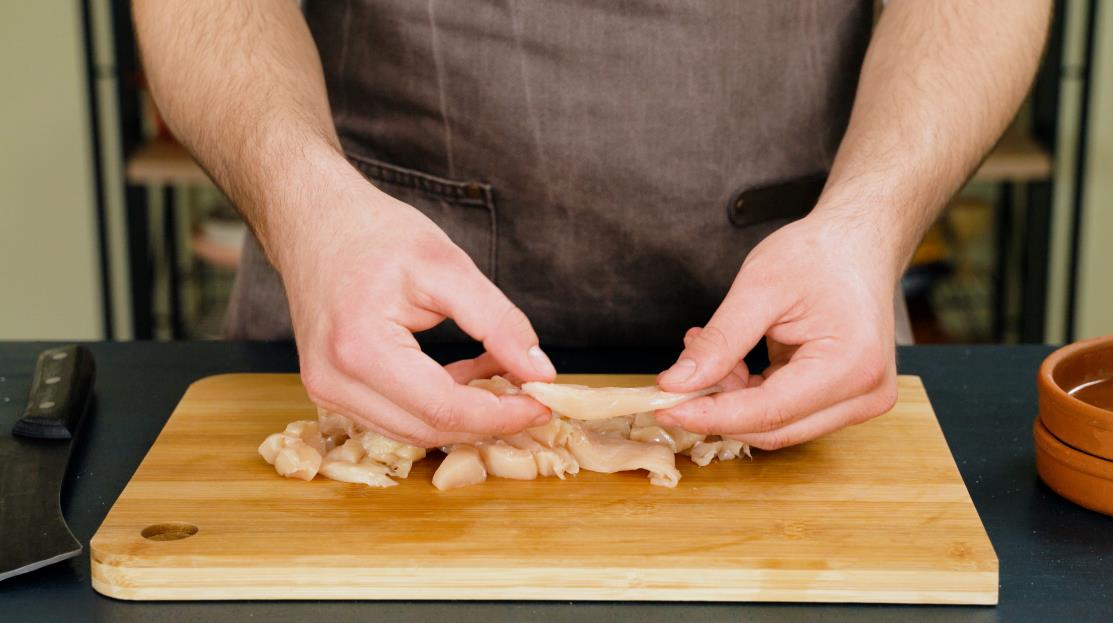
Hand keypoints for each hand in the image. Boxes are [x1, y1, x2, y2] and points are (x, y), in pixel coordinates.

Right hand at [278, 176, 555, 446]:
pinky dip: (439, 403)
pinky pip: (396, 415)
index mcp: (360, 349)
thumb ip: (497, 322)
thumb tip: (540, 372)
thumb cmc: (374, 232)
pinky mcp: (331, 390)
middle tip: (534, 397)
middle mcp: (333, 382)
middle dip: (488, 420)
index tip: (544, 404)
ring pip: (413, 430)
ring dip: (465, 414)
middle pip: (428, 429)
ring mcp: (326, 391)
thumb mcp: (447, 265)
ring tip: (504, 377)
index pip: (443, 408)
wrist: (314, 219)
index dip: (501, 415)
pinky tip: (470, 373)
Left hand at [655, 212, 899, 448]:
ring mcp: (860, 401)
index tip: (665, 407)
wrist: (858, 243)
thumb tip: (677, 384)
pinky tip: (730, 363)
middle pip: (774, 429)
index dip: (711, 415)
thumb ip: (719, 341)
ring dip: (733, 400)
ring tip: (705, 354)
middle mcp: (865, 394)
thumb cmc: (819, 254)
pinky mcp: (847, 400)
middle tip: (673, 384)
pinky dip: (750, 394)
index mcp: (851, 365)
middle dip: (718, 410)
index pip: (768, 412)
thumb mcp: (759, 288)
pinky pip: (787, 412)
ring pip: (777, 425)